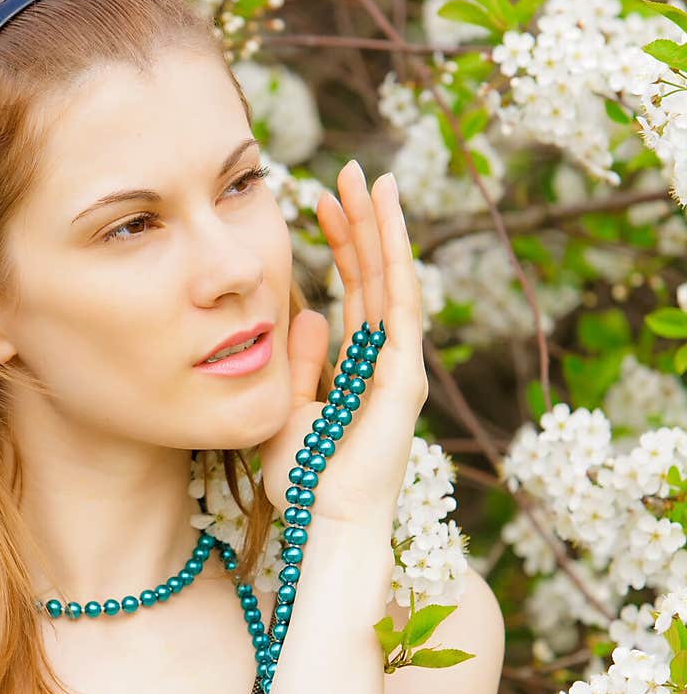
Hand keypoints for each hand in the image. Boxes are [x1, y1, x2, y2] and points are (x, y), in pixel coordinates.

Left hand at [259, 159, 426, 530]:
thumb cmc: (305, 481)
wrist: (326, 523)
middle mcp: (384, 360)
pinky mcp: (405, 376)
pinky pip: (398, 306)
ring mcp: (399, 366)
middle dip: (361, 223)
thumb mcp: (288, 409)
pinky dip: (393, 261)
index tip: (318, 202)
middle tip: (348, 171)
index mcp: (357, 368)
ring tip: (370, 178)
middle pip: (374, 277)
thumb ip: (299, 364)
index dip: (339, 246)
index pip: (352, 292)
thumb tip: (309, 316)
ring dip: (381, 229)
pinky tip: (386, 221)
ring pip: (390, 281)